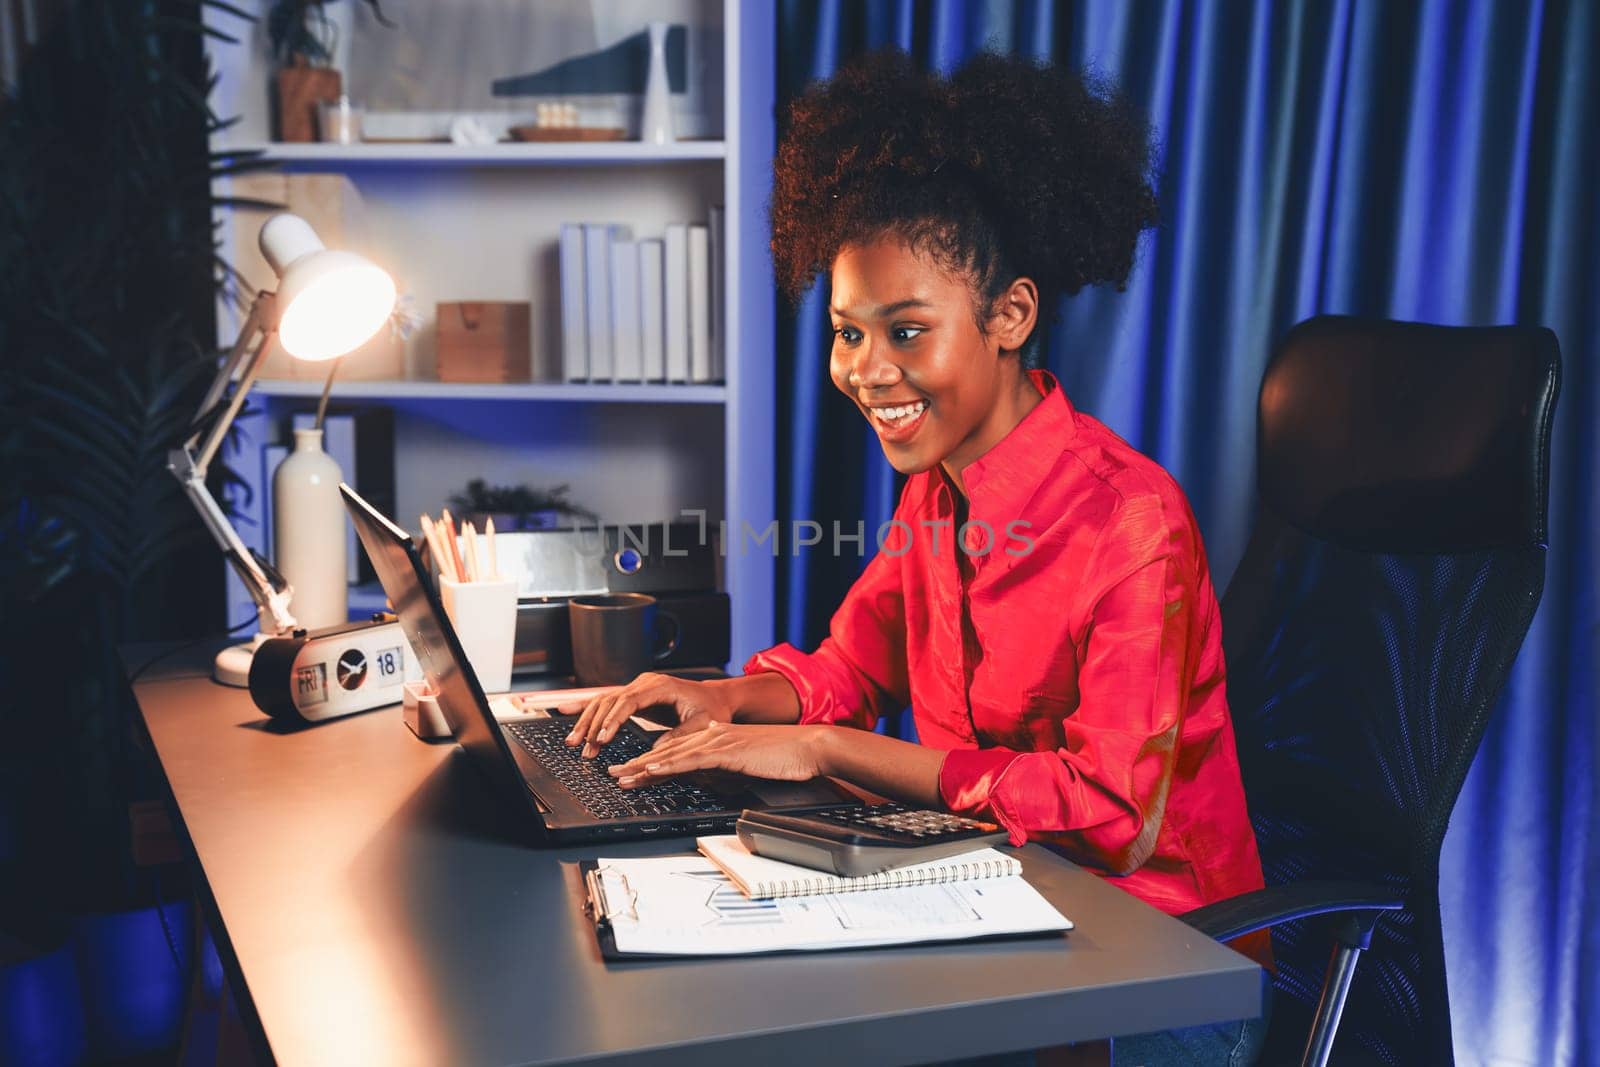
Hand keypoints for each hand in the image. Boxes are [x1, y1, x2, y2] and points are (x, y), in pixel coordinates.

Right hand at [560, 672, 733, 756]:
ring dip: (587, 721)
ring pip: (604, 701)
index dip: (613, 720)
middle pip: (610, 700)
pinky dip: (587, 709)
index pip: (629, 700)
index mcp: (660, 685)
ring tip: (574, 743)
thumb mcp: (702, 724)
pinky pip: (607, 701)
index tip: (601, 738)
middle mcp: (645, 683)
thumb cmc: (711, 710)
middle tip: (581, 746)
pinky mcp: (634, 696)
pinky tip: (566, 712)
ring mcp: (638, 687)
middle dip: (593, 724)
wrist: (715, 697)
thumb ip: (680, 736)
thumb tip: (655, 751)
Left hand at [607, 721, 827, 786]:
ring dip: (643, 766)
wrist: (809, 748)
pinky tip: (651, 771)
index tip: (629, 772)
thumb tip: (700, 780)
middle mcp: (712, 735)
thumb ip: (719, 770)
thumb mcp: (743, 766)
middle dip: (636, 764)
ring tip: (619, 776)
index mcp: (716, 737)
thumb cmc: (783, 759)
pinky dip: (668, 765)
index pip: (676, 751)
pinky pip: (691, 759)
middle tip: (611, 773)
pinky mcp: (727, 750)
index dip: (650, 762)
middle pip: (666, 751)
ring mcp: (719, 740)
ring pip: (672, 754)